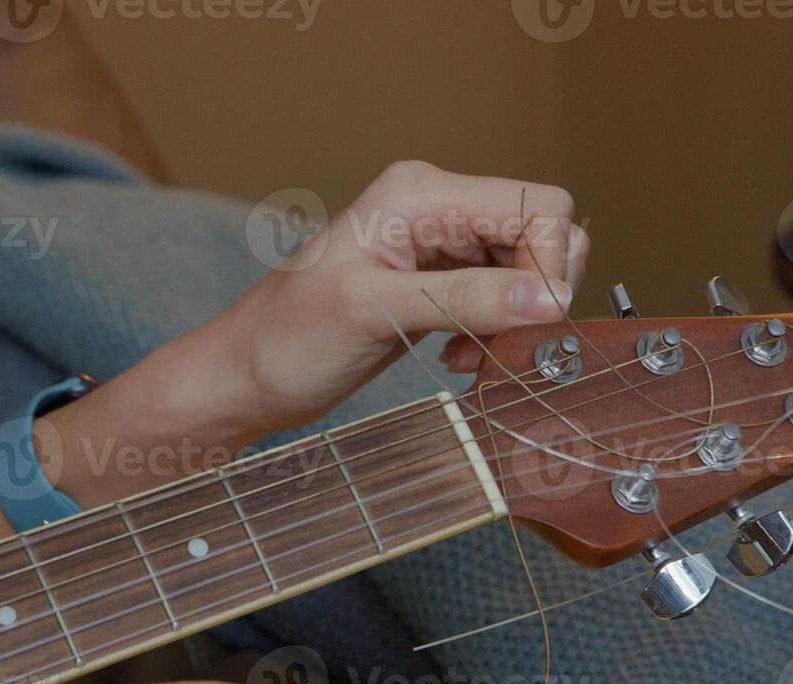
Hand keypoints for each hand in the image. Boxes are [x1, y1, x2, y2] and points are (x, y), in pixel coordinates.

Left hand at [0, 161, 588, 551]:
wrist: (242, 381)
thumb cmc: (285, 342)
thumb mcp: (374, 315)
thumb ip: (464, 300)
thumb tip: (550, 297)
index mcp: (420, 193)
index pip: (536, 207)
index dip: (550, 263)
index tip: (533, 321)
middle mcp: (434, 208)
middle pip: (542, 234)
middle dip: (538, 292)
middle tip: (505, 344)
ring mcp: (437, 248)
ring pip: (528, 270)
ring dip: (519, 318)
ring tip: (475, 358)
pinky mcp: (435, 288)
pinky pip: (501, 299)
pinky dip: (497, 331)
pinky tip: (461, 360)